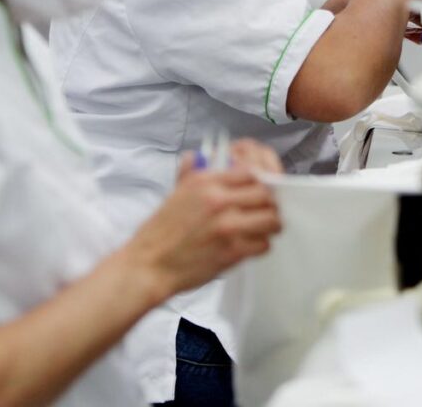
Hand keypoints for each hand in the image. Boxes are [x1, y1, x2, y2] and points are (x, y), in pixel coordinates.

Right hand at [124, 141, 281, 298]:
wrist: (150, 265)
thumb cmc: (160, 232)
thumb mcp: (175, 192)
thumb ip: (191, 172)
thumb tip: (198, 156)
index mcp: (206, 181)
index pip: (252, 170)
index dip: (262, 178)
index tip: (263, 186)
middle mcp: (218, 200)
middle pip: (267, 193)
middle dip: (270, 201)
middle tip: (266, 208)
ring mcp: (227, 226)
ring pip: (271, 218)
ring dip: (271, 223)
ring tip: (263, 226)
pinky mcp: (231, 251)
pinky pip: (263, 244)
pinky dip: (261, 244)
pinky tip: (251, 244)